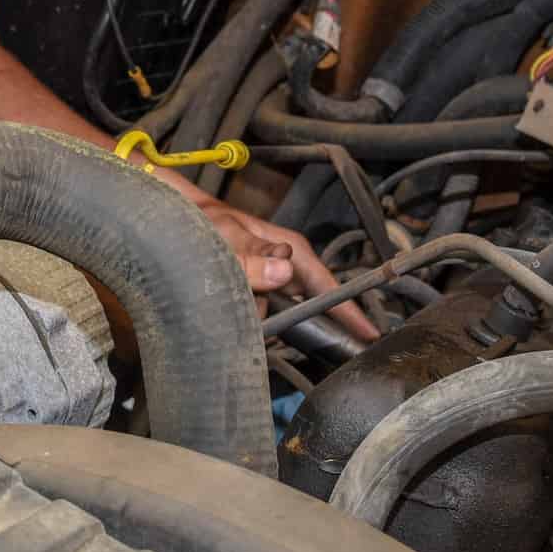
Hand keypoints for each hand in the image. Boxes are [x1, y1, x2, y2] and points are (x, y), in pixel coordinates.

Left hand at [193, 197, 378, 341]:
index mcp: (293, 252)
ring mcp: (275, 281)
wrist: (182, 216)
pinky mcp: (259, 292)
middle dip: (291, 323)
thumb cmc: (208, 220)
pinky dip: (248, 316)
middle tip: (272, 326)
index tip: (370, 335)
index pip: (328, 286)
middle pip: (306, 308)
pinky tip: (229, 309)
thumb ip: (251, 259)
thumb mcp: (227, 237)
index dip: (350, 312)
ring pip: (279, 316)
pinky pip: (261, 314)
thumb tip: (283, 272)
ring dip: (259, 319)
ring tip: (232, 302)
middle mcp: (289, 268)